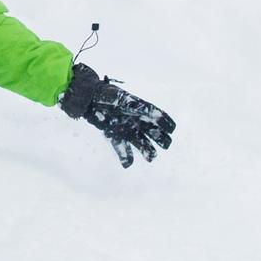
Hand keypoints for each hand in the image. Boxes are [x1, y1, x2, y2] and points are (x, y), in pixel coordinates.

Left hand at [60, 62, 174, 168]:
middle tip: (166, 145)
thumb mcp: (125, 100)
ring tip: (152, 158)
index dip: (165, 122)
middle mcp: (134, 119)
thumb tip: (155, 115)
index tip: (172, 130)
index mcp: (139, 107)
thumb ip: (140, 108)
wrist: (88, 98)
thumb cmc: (107, 96)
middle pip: (151, 130)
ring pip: (139, 141)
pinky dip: (125, 156)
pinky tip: (127, 165)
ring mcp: (124, 127)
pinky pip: (122, 147)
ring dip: (146, 149)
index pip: (156, 115)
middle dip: (159, 138)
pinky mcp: (113, 134)